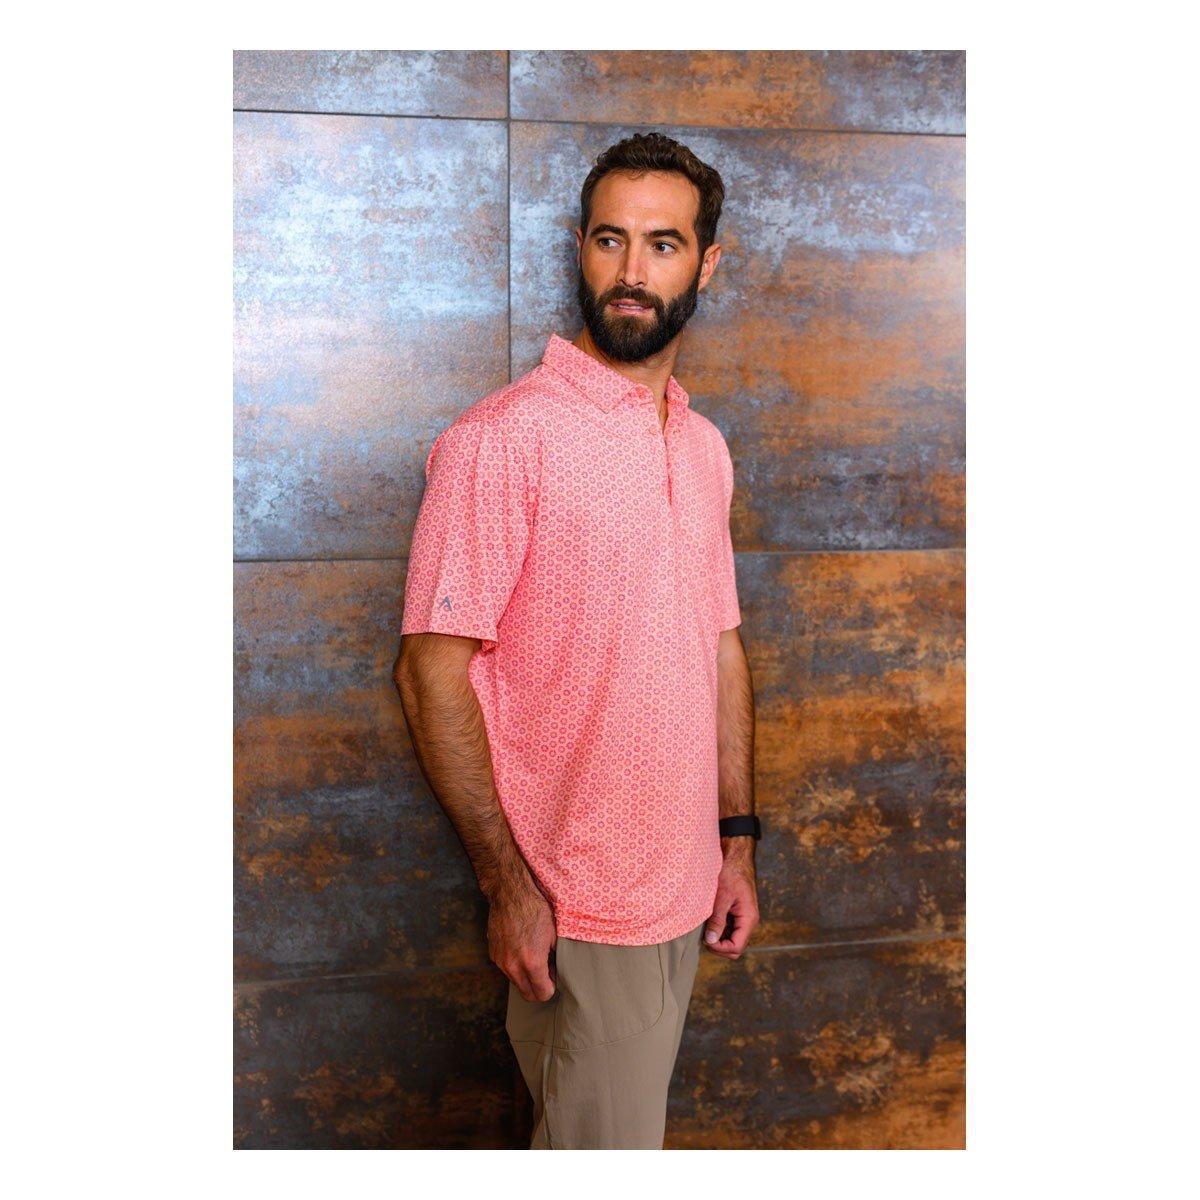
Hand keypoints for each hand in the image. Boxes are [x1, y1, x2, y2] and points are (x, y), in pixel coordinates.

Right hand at [486, 876, 557, 1001]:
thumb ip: (555, 959)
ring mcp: (501, 961)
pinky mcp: (493, 954)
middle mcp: (514, 966)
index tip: (553, 978)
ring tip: (533, 957)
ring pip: (516, 982)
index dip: (551, 988)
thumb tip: (556, 972)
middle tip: (546, 973)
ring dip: (526, 977)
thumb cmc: (535, 910)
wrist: (511, 894)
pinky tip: (521, 948)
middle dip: (538, 989)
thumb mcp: (554, 935)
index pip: (542, 994)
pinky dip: (515, 966)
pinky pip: (506, 969)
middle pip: (527, 995)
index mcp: (532, 963)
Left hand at [703, 843, 759, 958]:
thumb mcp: (722, 896)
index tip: (706, 939)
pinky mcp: (737, 913)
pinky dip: (719, 929)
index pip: (737, 947)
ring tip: (705, 926)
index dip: (720, 948)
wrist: (735, 856)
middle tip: (704, 935)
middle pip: (735, 947)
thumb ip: (717, 920)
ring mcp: (743, 918)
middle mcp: (749, 921)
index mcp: (749, 918)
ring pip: (731, 939)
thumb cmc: (730, 872)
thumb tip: (711, 941)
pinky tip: (709, 920)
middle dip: (719, 946)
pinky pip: (729, 929)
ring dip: (718, 937)